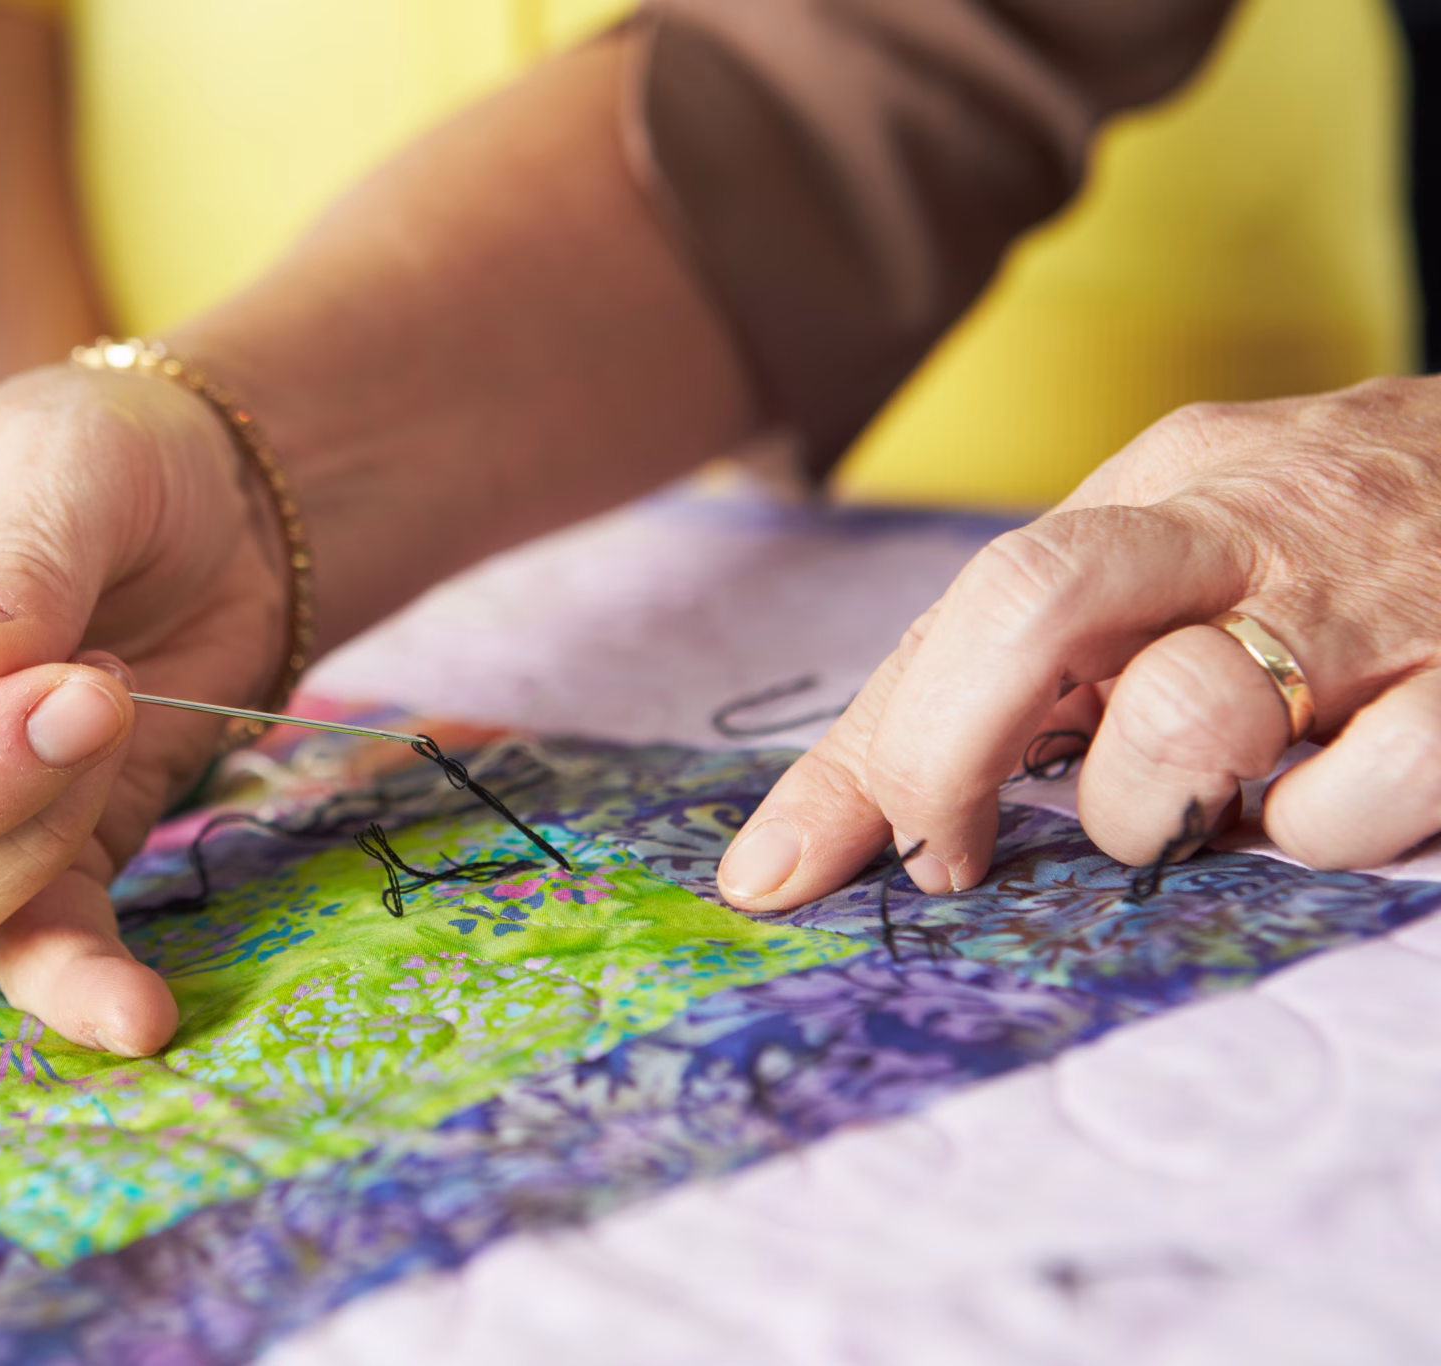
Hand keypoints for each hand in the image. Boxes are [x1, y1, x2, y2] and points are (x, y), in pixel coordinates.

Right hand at [0, 364, 287, 1053]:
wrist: (226, 510)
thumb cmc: (105, 453)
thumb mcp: (59, 460)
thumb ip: (11, 564)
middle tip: (84, 685)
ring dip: (21, 840)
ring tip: (114, 700)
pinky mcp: (37, 865)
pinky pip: (26, 957)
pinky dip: (78, 987)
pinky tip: (139, 1012)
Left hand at [719, 376, 1440, 907]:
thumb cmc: (1333, 559)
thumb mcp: (1162, 580)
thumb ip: (984, 695)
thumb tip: (770, 866)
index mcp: (1157, 492)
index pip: (974, 609)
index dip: (888, 752)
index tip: (834, 864)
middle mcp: (1249, 527)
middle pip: (1037, 604)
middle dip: (954, 750)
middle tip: (967, 846)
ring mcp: (1375, 602)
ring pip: (1191, 716)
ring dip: (1163, 806)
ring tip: (1213, 799)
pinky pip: (1358, 800)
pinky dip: (1320, 833)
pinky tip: (1336, 798)